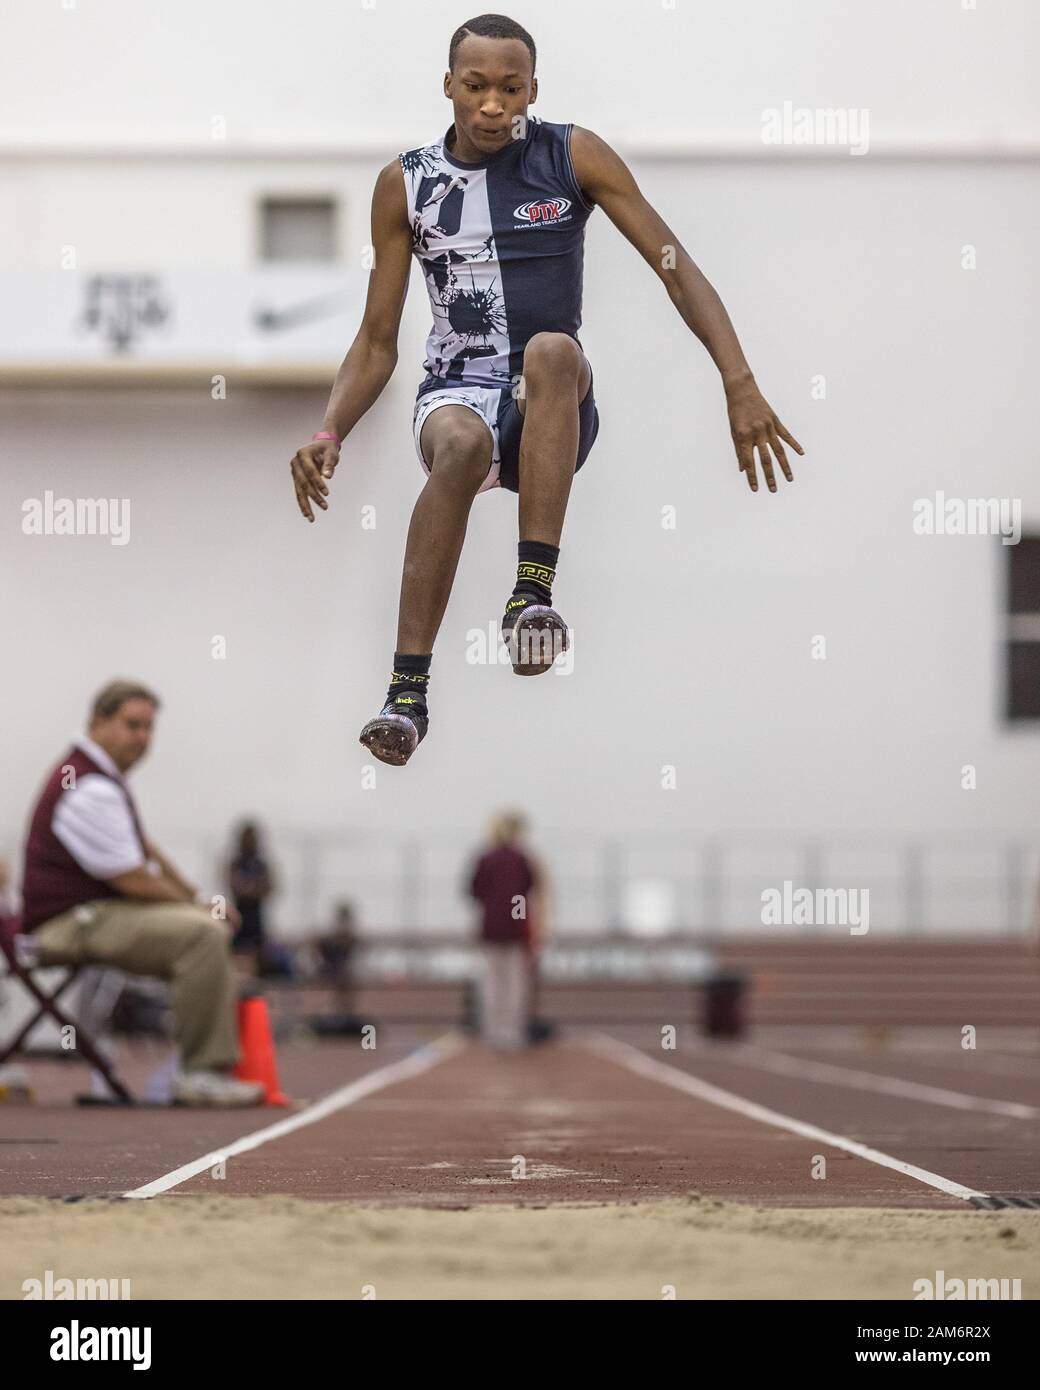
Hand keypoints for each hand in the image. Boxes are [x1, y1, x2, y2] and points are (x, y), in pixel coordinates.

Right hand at [290, 440, 339, 521]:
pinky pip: (299, 492)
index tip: (327, 493)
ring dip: (305, 504)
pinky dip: (303, 503)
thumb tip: (327, 476)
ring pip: (299, 490)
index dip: (318, 482)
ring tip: (311, 518)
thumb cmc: (327, 449)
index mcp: (302, 454)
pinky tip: (307, 514)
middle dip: (313, 496)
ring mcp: (295, 471)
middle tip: (325, 506)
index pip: (310, 471)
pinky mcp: (297, 478)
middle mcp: (295, 463)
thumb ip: (329, 464)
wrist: (322, 446)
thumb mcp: (331, 454)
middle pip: (302, 483)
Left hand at [725, 375, 803, 493]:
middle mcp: (757, 433)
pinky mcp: (776, 421)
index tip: (755, 489)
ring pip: (779, 450)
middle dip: (769, 476)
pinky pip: (787, 435)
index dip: (752, 477)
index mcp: (744, 437)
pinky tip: (801, 453)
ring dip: (784, 466)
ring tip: (790, 478)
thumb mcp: (733, 432)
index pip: (748, 462)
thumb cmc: (735, 413)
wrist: (742, 390)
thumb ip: (739, 451)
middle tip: (773, 490)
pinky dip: (794, 444)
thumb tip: (743, 469)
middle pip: (766, 460)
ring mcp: (768, 427)